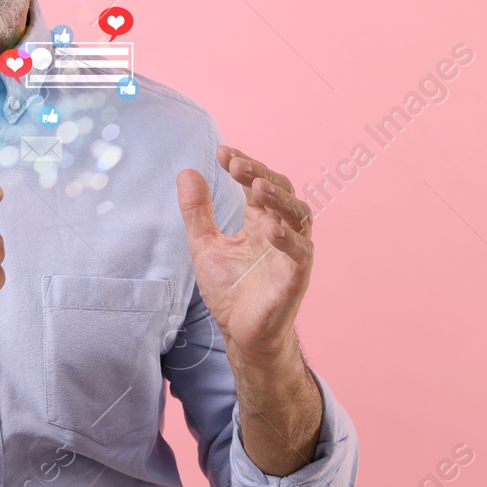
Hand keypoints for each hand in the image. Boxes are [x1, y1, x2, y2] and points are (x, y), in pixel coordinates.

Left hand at [176, 145, 313, 367]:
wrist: (241, 334)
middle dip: (260, 174)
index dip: (243, 166)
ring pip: (298, 217)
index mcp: (260, 221)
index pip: (257, 183)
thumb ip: (197, 212)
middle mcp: (280, 231)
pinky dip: (289, 239)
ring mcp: (291, 254)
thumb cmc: (231, 290)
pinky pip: (300, 255)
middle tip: (236, 164)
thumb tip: (187, 172)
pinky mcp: (295, 279)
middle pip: (281, 192)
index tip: (222, 152)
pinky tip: (271, 228)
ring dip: (279, 199)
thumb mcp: (205, 246)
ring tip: (258, 186)